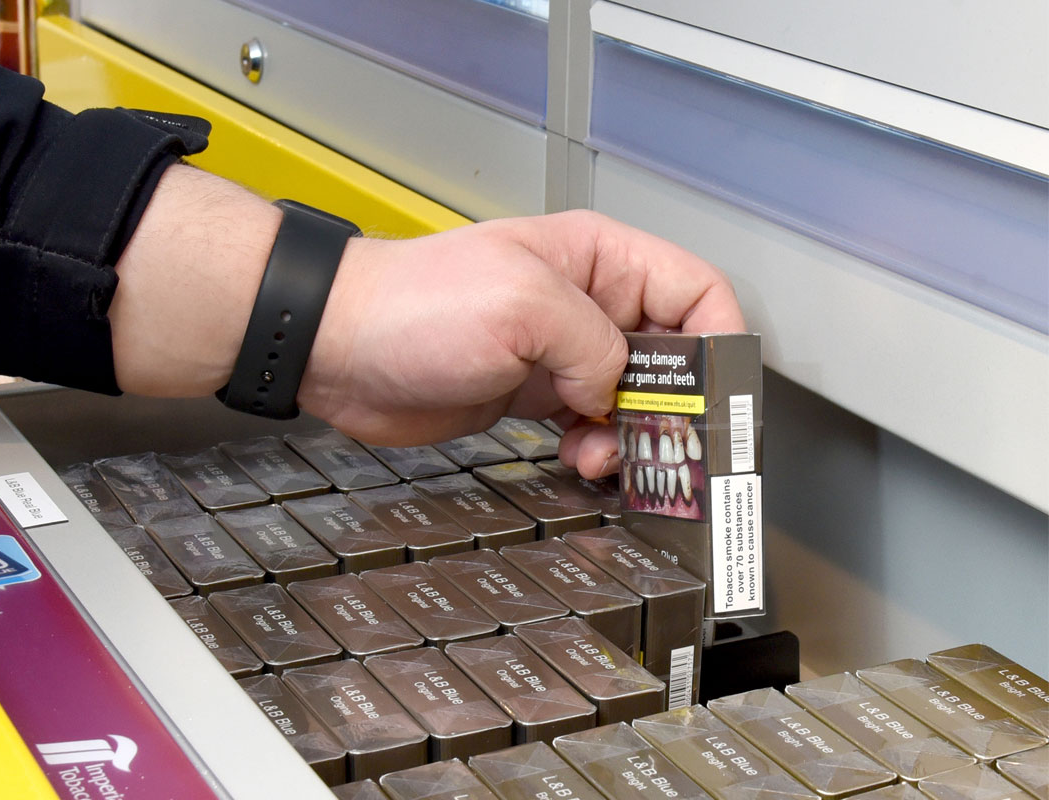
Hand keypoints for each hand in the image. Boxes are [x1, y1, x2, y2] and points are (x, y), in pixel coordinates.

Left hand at [299, 210, 743, 476]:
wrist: (340, 348)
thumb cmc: (411, 304)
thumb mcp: (520, 305)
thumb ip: (594, 344)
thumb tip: (618, 388)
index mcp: (599, 260)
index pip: (697, 294)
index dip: (722, 348)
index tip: (722, 404)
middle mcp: (588, 305)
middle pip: (675, 358)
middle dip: (679, 408)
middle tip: (669, 449)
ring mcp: (561, 353)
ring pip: (636, 402)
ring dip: (635, 438)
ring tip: (606, 454)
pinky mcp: (536, 396)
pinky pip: (594, 428)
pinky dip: (599, 452)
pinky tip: (579, 459)